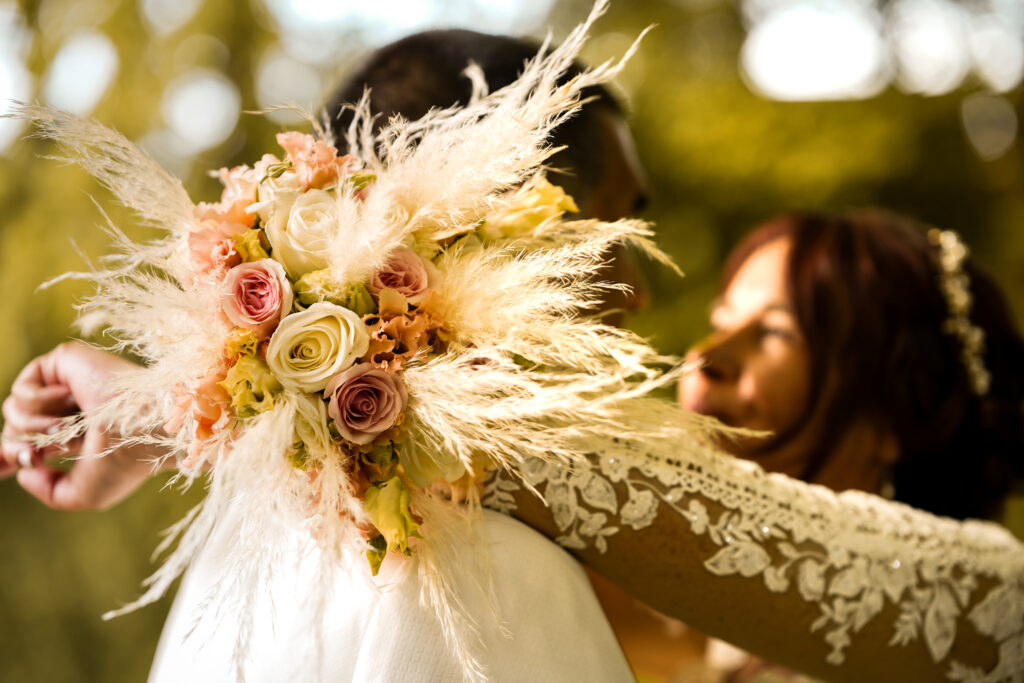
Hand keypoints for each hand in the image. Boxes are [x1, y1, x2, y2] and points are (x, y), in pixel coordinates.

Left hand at [1, 342, 164, 509]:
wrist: (143, 426)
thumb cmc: (123, 461)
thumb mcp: (86, 495)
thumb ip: (50, 493)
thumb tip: (25, 471)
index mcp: (77, 437)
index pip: (28, 444)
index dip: (14, 456)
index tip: (25, 463)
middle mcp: (71, 411)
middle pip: (15, 429)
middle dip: (18, 446)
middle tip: (36, 453)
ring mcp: (68, 386)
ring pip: (15, 410)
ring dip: (34, 426)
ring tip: (64, 426)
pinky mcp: (65, 363)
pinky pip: (23, 387)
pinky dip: (37, 401)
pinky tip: (69, 398)